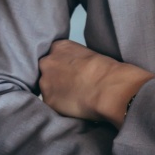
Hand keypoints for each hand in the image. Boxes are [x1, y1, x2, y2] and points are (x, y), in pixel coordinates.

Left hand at [38, 39, 153, 127]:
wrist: (109, 88)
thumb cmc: (107, 71)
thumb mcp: (88, 55)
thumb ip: (74, 60)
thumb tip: (73, 71)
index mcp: (59, 47)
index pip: (54, 56)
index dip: (63, 66)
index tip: (71, 73)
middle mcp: (47, 62)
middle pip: (47, 71)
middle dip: (56, 78)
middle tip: (73, 86)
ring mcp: (45, 81)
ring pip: (48, 88)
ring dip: (57, 93)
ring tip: (75, 97)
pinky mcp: (48, 100)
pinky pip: (52, 104)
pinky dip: (61, 106)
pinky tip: (74, 105)